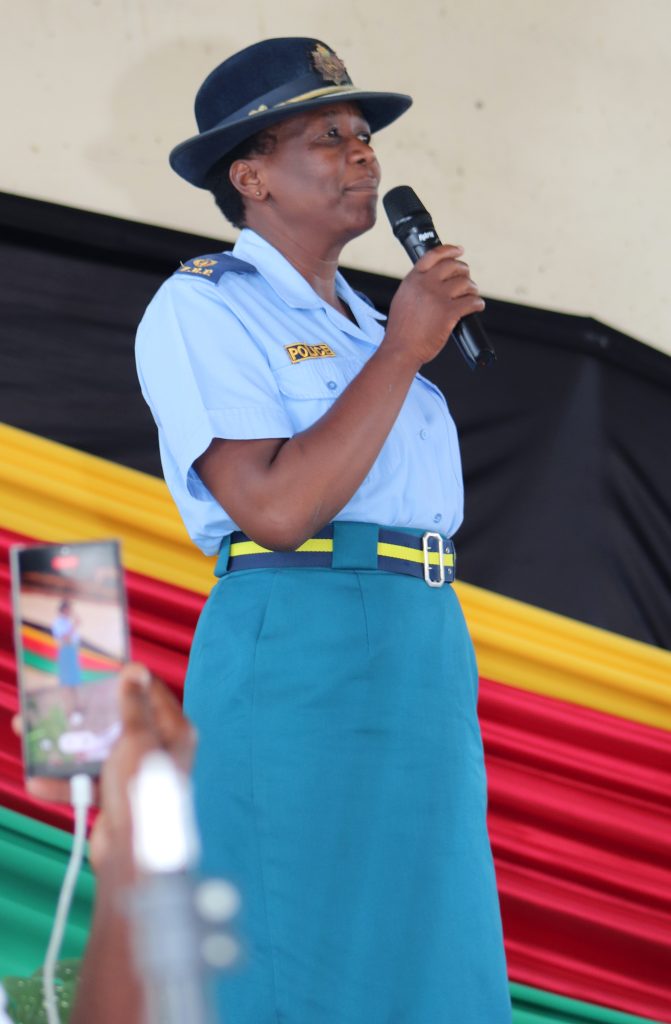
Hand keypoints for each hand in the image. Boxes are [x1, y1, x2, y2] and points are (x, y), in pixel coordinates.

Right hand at [14, 663, 195, 871]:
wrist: (133, 856)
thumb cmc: (143, 789)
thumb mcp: (138, 739)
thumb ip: (134, 706)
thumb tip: (136, 670)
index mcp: (174, 731)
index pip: (151, 694)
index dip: (127, 679)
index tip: (101, 667)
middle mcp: (158, 750)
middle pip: (117, 722)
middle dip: (84, 714)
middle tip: (57, 699)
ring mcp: (135, 774)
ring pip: (96, 751)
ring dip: (65, 748)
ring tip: (32, 736)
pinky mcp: (116, 796)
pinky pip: (88, 782)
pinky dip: (65, 783)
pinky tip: (38, 782)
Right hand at [383, 245, 484, 366]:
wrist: (401, 350)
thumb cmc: (401, 331)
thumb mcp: (402, 300)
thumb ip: (416, 287)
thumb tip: (433, 279)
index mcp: (413, 280)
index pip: (433, 255)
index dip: (450, 250)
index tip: (459, 250)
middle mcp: (426, 285)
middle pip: (453, 267)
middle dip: (464, 271)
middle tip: (467, 279)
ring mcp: (438, 298)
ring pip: (465, 284)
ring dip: (472, 289)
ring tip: (472, 295)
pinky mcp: (449, 313)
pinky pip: (471, 302)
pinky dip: (477, 303)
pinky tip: (477, 306)